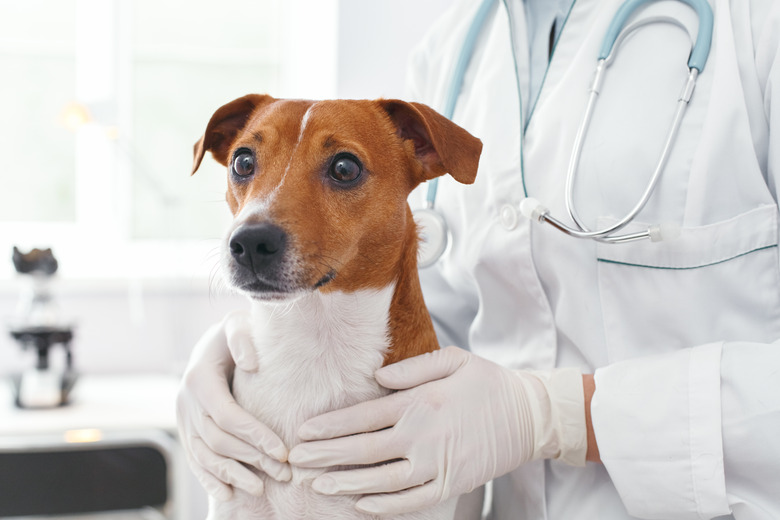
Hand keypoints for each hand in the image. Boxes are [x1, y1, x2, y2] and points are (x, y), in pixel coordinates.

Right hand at [176, 311, 290, 500]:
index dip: (255, 436)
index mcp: (199, 378)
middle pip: (219, 441)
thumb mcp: (238, 324)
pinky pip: (195, 460)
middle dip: (252, 459)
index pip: (228, 416)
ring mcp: (183, 419)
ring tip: (261, 489)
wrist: (214, 341)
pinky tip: (228, 494)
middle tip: (284, 474)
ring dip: (233, 475)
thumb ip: (242, 338)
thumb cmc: (234, 332)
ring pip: (206, 456)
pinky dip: (210, 479)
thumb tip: (250, 363)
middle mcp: (186, 402)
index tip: (283, 451)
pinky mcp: (186, 430)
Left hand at [288, 346, 585, 514]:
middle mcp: (422, 436)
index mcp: (419, 403)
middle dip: (325, 457)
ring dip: (346, 485)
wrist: (530, 415)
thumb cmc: (488, 383)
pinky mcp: (451, 485)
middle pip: (363, 451)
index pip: (362, 417)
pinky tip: (361, 507)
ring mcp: (436, 465)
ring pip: (381, 481)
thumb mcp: (453, 360)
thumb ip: (412, 369)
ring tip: (317, 486)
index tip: (303, 432)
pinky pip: (412, 502)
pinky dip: (385, 507)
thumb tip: (375, 379)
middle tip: (295, 461)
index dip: (330, 426)